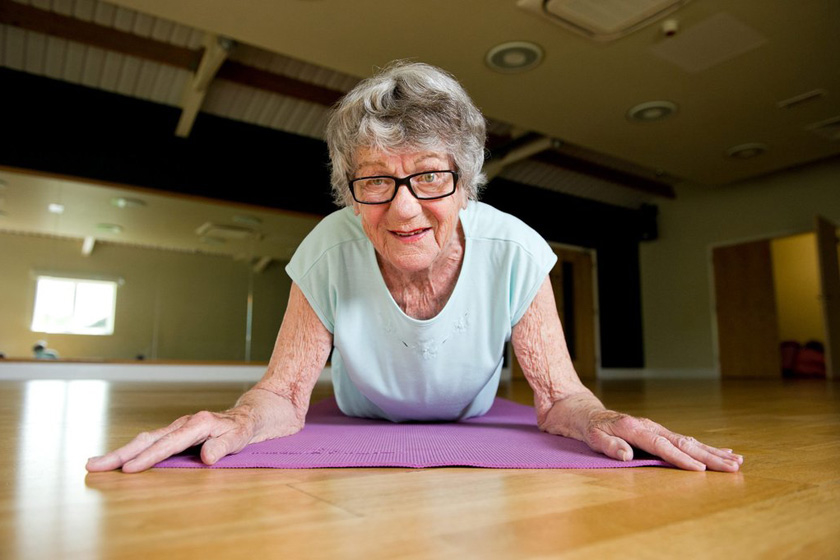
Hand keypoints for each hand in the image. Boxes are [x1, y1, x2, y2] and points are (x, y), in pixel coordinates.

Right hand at [86, 408, 255, 473]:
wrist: (244, 417)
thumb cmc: (241, 429)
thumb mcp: (238, 439)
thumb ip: (222, 447)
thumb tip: (206, 457)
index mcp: (198, 424)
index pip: (169, 444)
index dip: (148, 457)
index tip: (128, 469)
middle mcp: (182, 424)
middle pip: (147, 440)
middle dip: (120, 454)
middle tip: (93, 465)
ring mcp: (176, 428)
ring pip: (143, 440)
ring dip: (119, 453)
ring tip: (94, 463)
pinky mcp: (173, 434)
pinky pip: (149, 443)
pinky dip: (131, 451)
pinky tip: (116, 460)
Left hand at [583, 410, 742, 471]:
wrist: (588, 413)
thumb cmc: (590, 427)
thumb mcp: (592, 437)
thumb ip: (608, 446)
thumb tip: (626, 455)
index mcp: (635, 429)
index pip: (662, 446)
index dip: (681, 459)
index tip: (701, 470)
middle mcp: (651, 427)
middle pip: (684, 443)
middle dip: (709, 456)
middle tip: (733, 467)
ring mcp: (657, 429)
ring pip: (690, 442)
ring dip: (713, 452)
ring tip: (737, 462)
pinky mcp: (660, 433)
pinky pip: (686, 441)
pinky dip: (705, 447)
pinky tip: (723, 452)